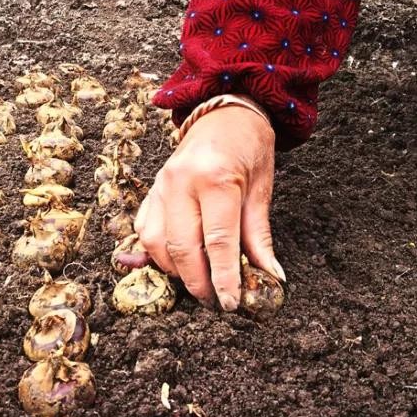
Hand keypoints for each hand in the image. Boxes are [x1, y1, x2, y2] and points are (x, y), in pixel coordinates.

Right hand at [135, 104, 284, 310]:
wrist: (224, 114)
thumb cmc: (248, 147)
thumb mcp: (262, 189)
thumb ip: (259, 237)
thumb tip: (271, 277)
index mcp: (215, 178)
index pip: (217, 241)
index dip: (224, 278)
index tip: (231, 302)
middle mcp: (181, 182)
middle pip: (182, 248)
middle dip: (198, 282)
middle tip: (216, 301)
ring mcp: (161, 186)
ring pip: (157, 244)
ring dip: (176, 271)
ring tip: (200, 281)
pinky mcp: (151, 190)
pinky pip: (145, 230)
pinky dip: (159, 253)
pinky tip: (178, 263)